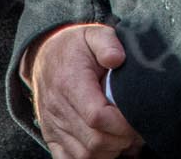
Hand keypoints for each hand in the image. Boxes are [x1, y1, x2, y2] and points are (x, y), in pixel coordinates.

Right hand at [23, 24, 140, 158]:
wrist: (43, 55)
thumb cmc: (74, 47)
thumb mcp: (93, 33)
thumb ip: (107, 42)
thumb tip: (118, 59)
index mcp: (70, 82)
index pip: (97, 116)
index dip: (122, 123)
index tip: (137, 117)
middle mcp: (58, 108)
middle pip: (94, 140)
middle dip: (122, 139)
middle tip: (136, 129)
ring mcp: (53, 126)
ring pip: (85, 155)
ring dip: (110, 151)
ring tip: (124, 137)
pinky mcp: (51, 136)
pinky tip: (107, 148)